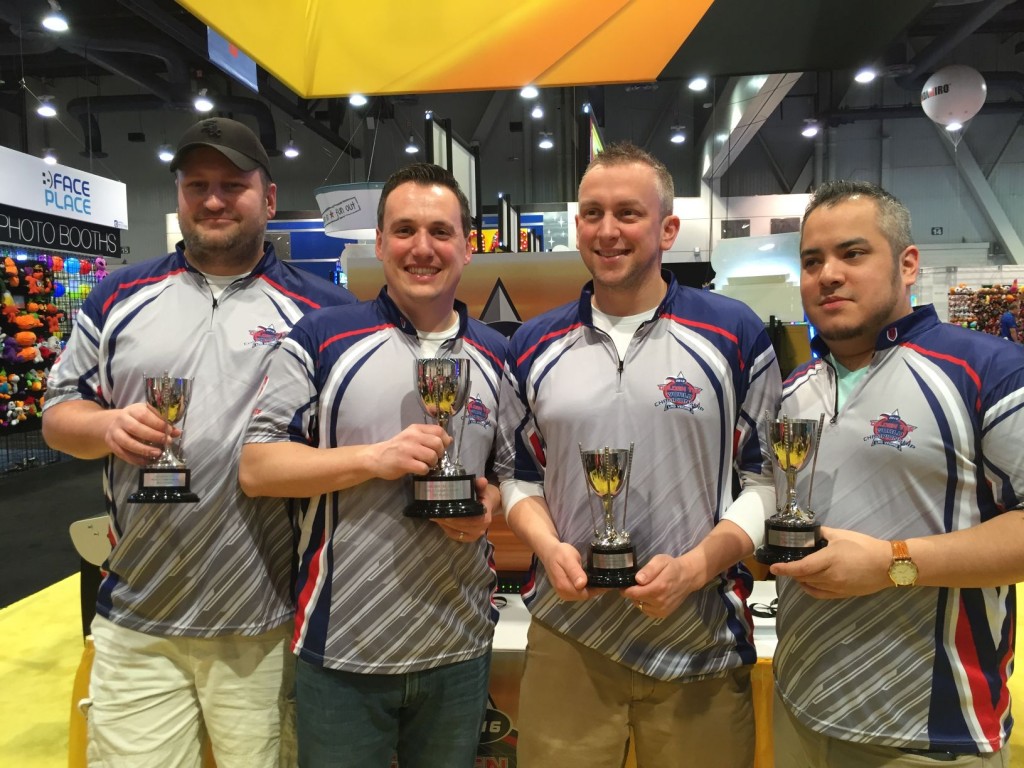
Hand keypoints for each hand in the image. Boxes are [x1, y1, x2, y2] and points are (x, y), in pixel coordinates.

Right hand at [104, 402, 179, 466]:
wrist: (115, 423)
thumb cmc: (137, 419)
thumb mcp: (149, 415)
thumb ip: (162, 422)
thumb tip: (176, 432)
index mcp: (133, 410)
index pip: (144, 415)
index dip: (158, 424)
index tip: (170, 431)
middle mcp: (121, 420)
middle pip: (135, 429)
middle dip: (153, 436)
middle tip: (166, 442)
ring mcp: (114, 433)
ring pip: (127, 443)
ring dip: (144, 450)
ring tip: (158, 453)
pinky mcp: (111, 444)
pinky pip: (122, 454)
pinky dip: (135, 459)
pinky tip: (147, 461)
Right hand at [370, 424, 450, 479]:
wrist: (376, 457)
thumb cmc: (397, 448)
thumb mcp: (412, 437)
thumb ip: (429, 437)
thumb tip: (449, 440)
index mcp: (416, 429)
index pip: (439, 430)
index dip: (444, 441)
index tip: (440, 448)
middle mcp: (412, 436)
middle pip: (438, 443)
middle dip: (439, 453)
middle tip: (432, 458)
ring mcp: (408, 449)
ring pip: (432, 456)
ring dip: (432, 463)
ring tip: (425, 464)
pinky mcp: (404, 462)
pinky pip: (423, 468)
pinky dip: (424, 471)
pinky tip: (418, 469)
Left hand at [432, 477, 493, 542]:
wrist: (488, 505)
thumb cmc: (483, 496)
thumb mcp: (482, 489)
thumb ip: (480, 485)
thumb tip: (482, 480)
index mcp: (485, 517)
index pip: (472, 521)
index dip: (459, 518)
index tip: (446, 513)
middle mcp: (480, 529)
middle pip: (461, 527)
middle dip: (447, 521)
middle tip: (435, 513)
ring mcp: (474, 535)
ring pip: (456, 532)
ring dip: (444, 525)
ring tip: (434, 516)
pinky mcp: (467, 538)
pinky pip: (454, 535)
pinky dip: (446, 529)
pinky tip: (439, 521)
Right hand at [536, 539, 606, 601]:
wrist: (549, 552)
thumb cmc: (559, 553)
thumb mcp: (568, 558)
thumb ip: (575, 571)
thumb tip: (582, 584)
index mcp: (564, 586)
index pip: (586, 594)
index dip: (598, 589)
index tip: (609, 582)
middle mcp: (563, 593)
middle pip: (585, 596)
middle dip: (596, 589)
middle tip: (607, 579)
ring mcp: (563, 593)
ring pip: (583, 595)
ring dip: (592, 589)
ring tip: (602, 579)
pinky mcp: (565, 590)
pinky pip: (579, 592)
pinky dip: (587, 588)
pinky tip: (592, 580)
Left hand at [622, 553, 700, 618]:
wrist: (688, 577)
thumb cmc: (672, 567)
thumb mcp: (660, 561)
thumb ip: (649, 570)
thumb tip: (638, 579)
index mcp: (658, 588)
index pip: (633, 593)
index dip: (626, 589)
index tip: (624, 583)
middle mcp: (660, 602)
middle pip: (636, 600)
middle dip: (633, 592)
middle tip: (637, 583)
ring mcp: (662, 610)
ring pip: (640, 606)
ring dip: (639, 599)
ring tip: (645, 589)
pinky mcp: (664, 614)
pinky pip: (647, 611)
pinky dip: (645, 604)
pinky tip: (650, 596)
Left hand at [769, 527, 891, 598]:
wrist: (888, 565)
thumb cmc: (865, 546)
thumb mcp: (841, 535)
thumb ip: (823, 533)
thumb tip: (810, 532)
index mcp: (829, 560)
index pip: (801, 568)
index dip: (785, 569)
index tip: (773, 567)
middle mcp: (830, 576)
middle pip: (803, 578)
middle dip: (792, 572)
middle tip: (786, 564)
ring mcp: (836, 588)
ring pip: (810, 586)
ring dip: (800, 580)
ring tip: (797, 571)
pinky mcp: (843, 594)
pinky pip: (820, 594)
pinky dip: (810, 589)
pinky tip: (808, 582)